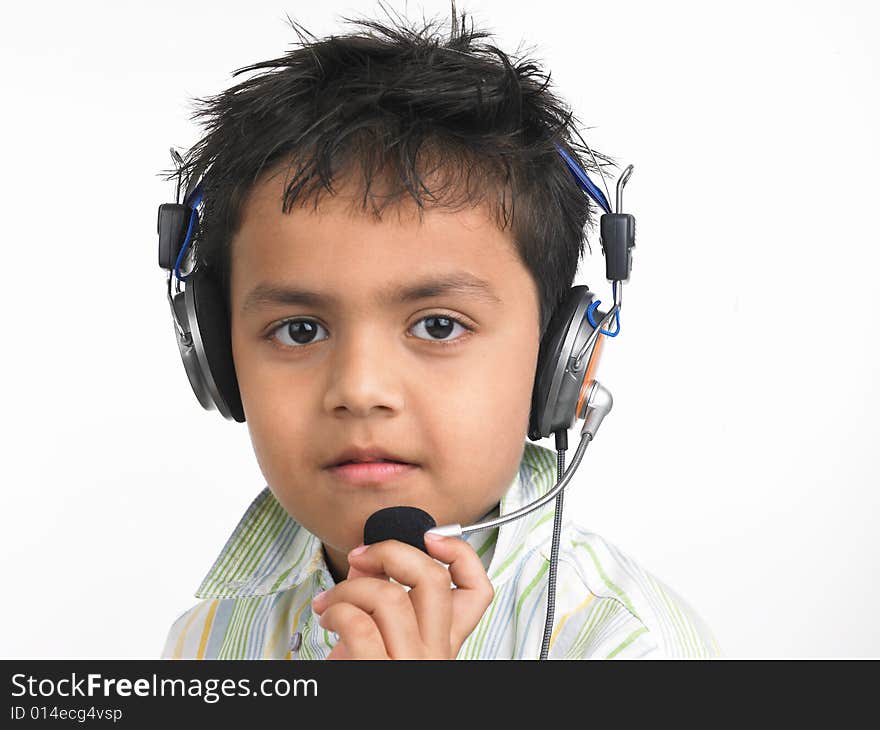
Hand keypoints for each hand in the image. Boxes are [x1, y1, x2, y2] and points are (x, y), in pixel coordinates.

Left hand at [310, 534, 493, 658]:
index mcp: (443, 642)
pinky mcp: (378, 676)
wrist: (350, 714)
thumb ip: (380, 594)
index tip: (430, 537)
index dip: (461, 553)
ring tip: (330, 600)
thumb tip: (368, 561)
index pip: (479, 590)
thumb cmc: (362, 675)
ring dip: (348, 587)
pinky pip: (359, 625)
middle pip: (434, 578)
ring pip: (390, 596)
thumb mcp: (382, 635)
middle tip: (361, 556)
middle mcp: (435, 655)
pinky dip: (336, 610)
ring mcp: (410, 667)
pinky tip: (328, 617)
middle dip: (390, 551)